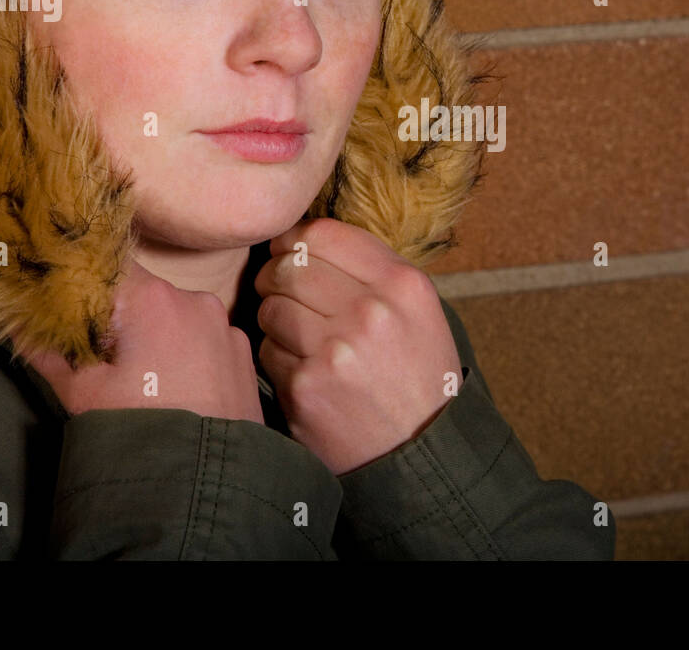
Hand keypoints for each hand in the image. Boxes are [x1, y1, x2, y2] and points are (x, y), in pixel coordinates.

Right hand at [27, 258, 264, 423]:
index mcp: (151, 298)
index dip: (86, 281)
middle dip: (120, 316)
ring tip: (143, 381)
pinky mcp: (243, 353)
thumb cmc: (139, 428)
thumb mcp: (80, 394)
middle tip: (101, 355)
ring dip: (156, 336)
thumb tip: (18, 325)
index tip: (70, 302)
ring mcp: (225, 326)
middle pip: (144, 293)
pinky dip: (187, 354)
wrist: (206, 480)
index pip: (108, 266)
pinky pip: (205, 340)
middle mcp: (194, 299)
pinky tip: (176, 388)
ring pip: (176, 317)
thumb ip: (46, 351)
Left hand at [254, 217, 462, 474]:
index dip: (294, 241)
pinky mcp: (305, 386)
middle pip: (289, 267)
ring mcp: (336, 349)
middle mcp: (371, 311)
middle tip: (282, 296)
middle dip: (276, 279)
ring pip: (271, 307)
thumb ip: (373, 271)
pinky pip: (267, 351)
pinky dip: (278, 359)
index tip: (288, 253)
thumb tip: (304, 239)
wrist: (421, 454)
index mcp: (401, 284)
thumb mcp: (419, 312)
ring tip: (299, 338)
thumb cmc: (417, 377)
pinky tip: (304, 372)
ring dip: (275, 320)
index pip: (322, 234)